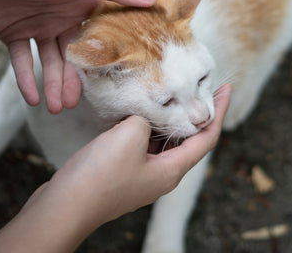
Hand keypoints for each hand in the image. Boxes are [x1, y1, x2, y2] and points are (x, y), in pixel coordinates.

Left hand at [0, 0, 156, 112]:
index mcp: (79, 2)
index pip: (100, 33)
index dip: (109, 55)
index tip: (119, 80)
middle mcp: (61, 15)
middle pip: (73, 55)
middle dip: (74, 80)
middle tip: (74, 104)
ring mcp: (36, 25)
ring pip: (50, 62)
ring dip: (52, 85)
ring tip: (56, 109)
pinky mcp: (12, 33)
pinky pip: (23, 62)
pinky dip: (27, 80)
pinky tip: (33, 100)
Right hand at [0, 84, 231, 252]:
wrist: (64, 206)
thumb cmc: (101, 174)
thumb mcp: (130, 134)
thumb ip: (147, 117)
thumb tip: (144, 114)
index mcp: (173, 170)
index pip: (207, 137)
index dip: (219, 110)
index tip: (226, 87)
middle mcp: (162, 174)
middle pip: (188, 139)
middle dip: (194, 112)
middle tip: (198, 85)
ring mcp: (142, 176)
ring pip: (162, 141)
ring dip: (167, 118)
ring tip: (169, 92)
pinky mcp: (123, 174)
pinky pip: (141, 145)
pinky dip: (144, 126)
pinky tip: (137, 109)